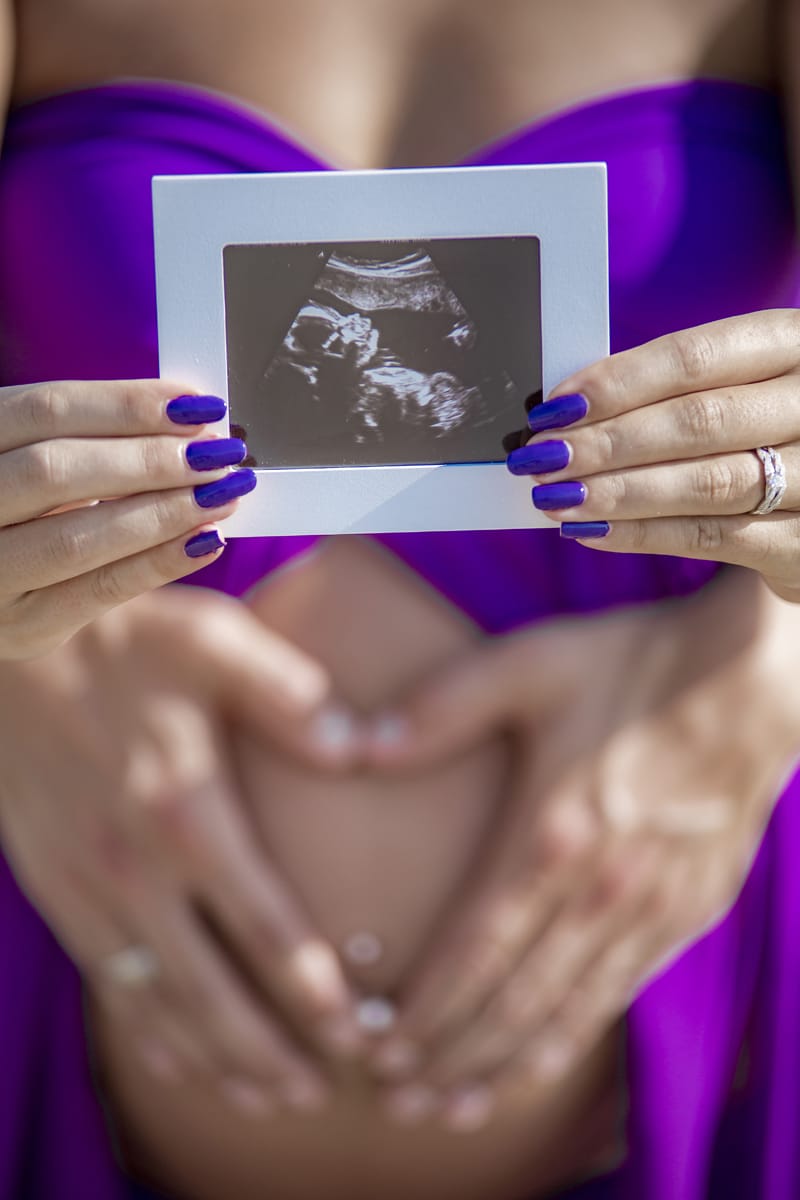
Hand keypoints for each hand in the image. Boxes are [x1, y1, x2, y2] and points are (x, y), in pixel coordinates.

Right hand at [0, 379, 255, 658]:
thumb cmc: (28, 511)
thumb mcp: (39, 463)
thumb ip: (95, 442)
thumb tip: (192, 422)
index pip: (45, 410)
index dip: (127, 404)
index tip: (198, 406)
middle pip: (55, 470)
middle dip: (149, 459)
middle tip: (219, 453)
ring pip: (74, 537)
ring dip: (162, 511)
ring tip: (223, 493)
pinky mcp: (21, 626)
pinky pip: (97, 591)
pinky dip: (158, 563)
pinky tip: (207, 540)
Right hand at [0, 587, 364, 1115]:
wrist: (8, 639)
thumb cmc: (122, 633)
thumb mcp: (212, 640)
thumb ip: (289, 695)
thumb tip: (360, 748)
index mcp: (186, 809)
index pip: (263, 926)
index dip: (313, 990)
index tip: (358, 1032)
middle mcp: (134, 865)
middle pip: (211, 988)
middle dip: (270, 1051)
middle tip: (321, 1093)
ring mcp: (86, 882)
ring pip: (155, 999)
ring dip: (213, 1056)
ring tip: (266, 1097)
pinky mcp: (52, 883)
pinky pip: (104, 979)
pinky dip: (146, 1028)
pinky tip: (178, 1053)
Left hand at [365, 569, 799, 1127]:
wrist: (747, 681)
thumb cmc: (630, 663)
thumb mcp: (528, 664)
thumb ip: (439, 709)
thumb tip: (353, 747)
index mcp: (549, 833)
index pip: (472, 949)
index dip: (424, 1008)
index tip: (377, 1050)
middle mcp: (599, 889)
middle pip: (513, 999)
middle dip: (451, 1058)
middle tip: (397, 1105)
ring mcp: (649, 908)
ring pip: (567, 1012)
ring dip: (507, 1067)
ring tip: (458, 1109)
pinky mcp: (688, 912)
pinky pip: (622, 994)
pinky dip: (574, 1038)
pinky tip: (544, 1058)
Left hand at [507, 309, 799, 601]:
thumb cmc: (771, 433)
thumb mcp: (744, 388)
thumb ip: (675, 391)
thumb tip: (568, 411)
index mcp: (794, 345)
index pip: (696, 357)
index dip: (618, 383)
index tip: (554, 408)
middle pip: (698, 421)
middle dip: (606, 442)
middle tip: (540, 459)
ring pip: (706, 483)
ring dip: (617, 492)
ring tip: (556, 498)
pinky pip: (713, 537)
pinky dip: (644, 534)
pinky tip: (593, 532)